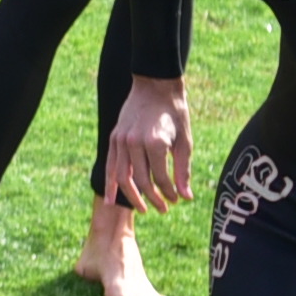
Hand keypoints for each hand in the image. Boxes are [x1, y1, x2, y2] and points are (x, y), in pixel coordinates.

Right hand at [106, 76, 192, 208]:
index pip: (160, 177)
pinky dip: (110, 184)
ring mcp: (120, 140)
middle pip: (141, 180)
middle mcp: (134, 142)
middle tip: (164, 209)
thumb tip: (185, 196)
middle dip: (153, 198)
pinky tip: (110, 200)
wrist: (154, 85)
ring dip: (133, 196)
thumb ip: (182, 170)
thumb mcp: (185, 141)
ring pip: (123, 177)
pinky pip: (110, 166)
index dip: (169, 192)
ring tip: (143, 209)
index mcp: (154, 142)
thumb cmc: (175, 112)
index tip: (177, 200)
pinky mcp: (114, 138)